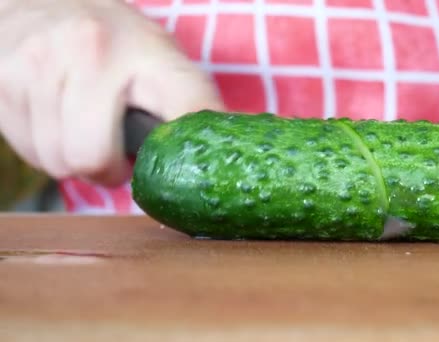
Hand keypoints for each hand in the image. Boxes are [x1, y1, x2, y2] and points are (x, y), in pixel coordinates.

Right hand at [0, 0, 222, 186]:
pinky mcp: (5, 76)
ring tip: (80, 127)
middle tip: (110, 151)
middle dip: (104, 169)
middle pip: (93, 158)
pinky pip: (28, 151)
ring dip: (71, 158)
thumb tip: (219, 160)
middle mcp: (94, 49)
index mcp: (151, 53)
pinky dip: (43, 147)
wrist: (44, 2)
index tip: (190, 174)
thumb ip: (188, 107)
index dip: (188, 153)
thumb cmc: (113, 43)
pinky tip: (54, 118)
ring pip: (58, 161)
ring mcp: (44, 60)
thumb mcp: (160, 61)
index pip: (186, 110)